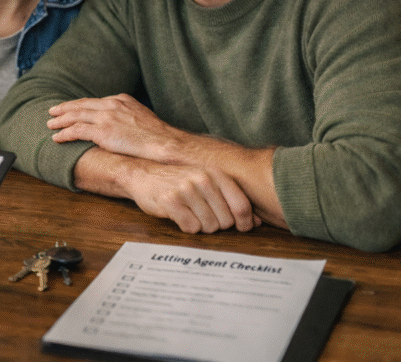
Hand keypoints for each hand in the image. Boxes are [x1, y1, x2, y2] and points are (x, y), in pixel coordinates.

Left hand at [48, 94, 179, 161]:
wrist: (164, 143)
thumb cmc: (157, 135)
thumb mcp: (142, 116)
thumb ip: (127, 115)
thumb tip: (121, 123)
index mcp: (120, 99)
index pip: (93, 101)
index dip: (79, 105)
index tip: (70, 107)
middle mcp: (111, 105)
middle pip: (80, 105)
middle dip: (65, 108)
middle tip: (52, 111)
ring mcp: (105, 117)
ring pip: (75, 116)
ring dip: (60, 121)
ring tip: (50, 124)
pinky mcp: (102, 131)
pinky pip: (76, 131)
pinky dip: (64, 133)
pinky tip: (57, 137)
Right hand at [76, 148, 258, 233]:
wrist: (142, 175)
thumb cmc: (178, 181)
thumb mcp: (206, 182)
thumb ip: (231, 198)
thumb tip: (258, 221)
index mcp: (216, 173)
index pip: (242, 206)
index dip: (244, 222)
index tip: (239, 227)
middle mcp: (203, 179)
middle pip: (226, 221)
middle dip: (217, 224)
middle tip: (204, 216)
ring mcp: (186, 189)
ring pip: (209, 226)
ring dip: (201, 226)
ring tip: (190, 214)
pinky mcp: (171, 201)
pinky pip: (191, 227)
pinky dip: (186, 227)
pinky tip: (179, 215)